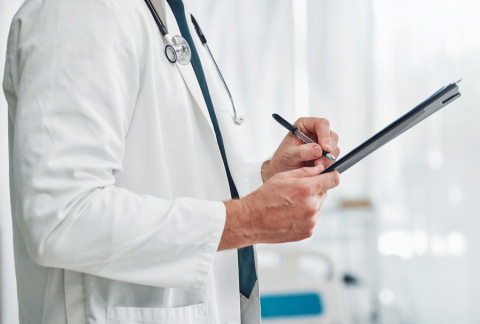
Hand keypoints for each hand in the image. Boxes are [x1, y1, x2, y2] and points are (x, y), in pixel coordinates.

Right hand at [219, 164, 339, 249]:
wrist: (252, 220)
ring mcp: (311, 221)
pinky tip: (290, 215)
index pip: (334, 180)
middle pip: (324, 193)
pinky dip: (304, 217)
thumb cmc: (264, 198)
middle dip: (314, 191)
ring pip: (317, 207)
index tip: (329, 176)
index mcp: (307, 189)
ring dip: (309, 204)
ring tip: (290, 205)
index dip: (332, 176)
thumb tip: (320, 170)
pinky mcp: (308, 232)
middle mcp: (312, 206)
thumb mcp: (283, 177)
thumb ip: (305, 172)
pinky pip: (311, 220)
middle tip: (296, 193)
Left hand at [262, 117, 339, 181]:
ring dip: (328, 159)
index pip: (321, 124)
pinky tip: (318, 168)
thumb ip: (302, 151)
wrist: (282, 170)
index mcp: (304, 125)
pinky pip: (333, 157)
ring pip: (334, 147)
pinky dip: (328, 164)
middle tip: (319, 162)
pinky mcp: (325, 154)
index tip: (325, 149)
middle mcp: (315, 132)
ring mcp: (321, 143)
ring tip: (316, 166)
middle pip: (331, 135)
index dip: (325, 136)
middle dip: (328, 150)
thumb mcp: (289, 155)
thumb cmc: (282, 159)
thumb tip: (318, 149)